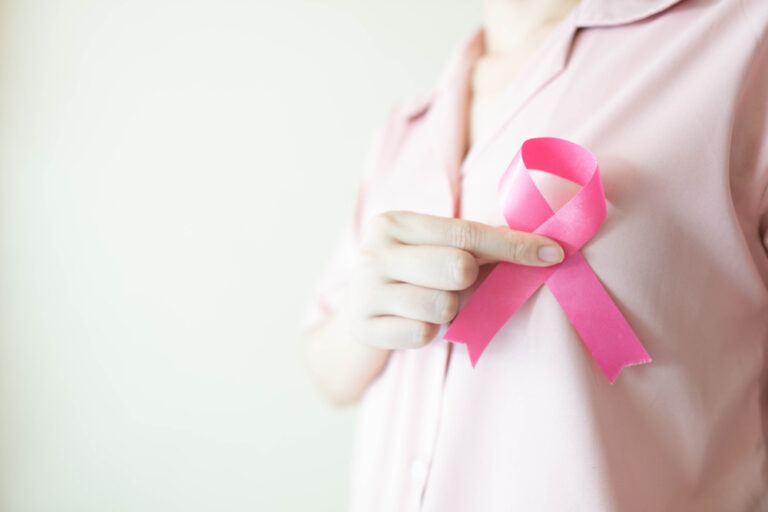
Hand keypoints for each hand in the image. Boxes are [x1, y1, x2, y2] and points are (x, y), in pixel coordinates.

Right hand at [344, 210, 564, 350]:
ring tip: (433, 305)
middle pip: (457, 267)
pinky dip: (429, 333)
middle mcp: (374, 252)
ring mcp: (364, 291)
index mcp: (393, 223)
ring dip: (449, 311)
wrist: (355, 316)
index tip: (554, 253)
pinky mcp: (364, 328)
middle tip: (459, 284)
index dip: (514, 245)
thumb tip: (544, 247)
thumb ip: (474, 244)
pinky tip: (414, 322)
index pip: (467, 232)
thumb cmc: (408, 277)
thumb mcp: (430, 249)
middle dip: (471, 281)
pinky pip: (423, 335)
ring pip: (443, 305)